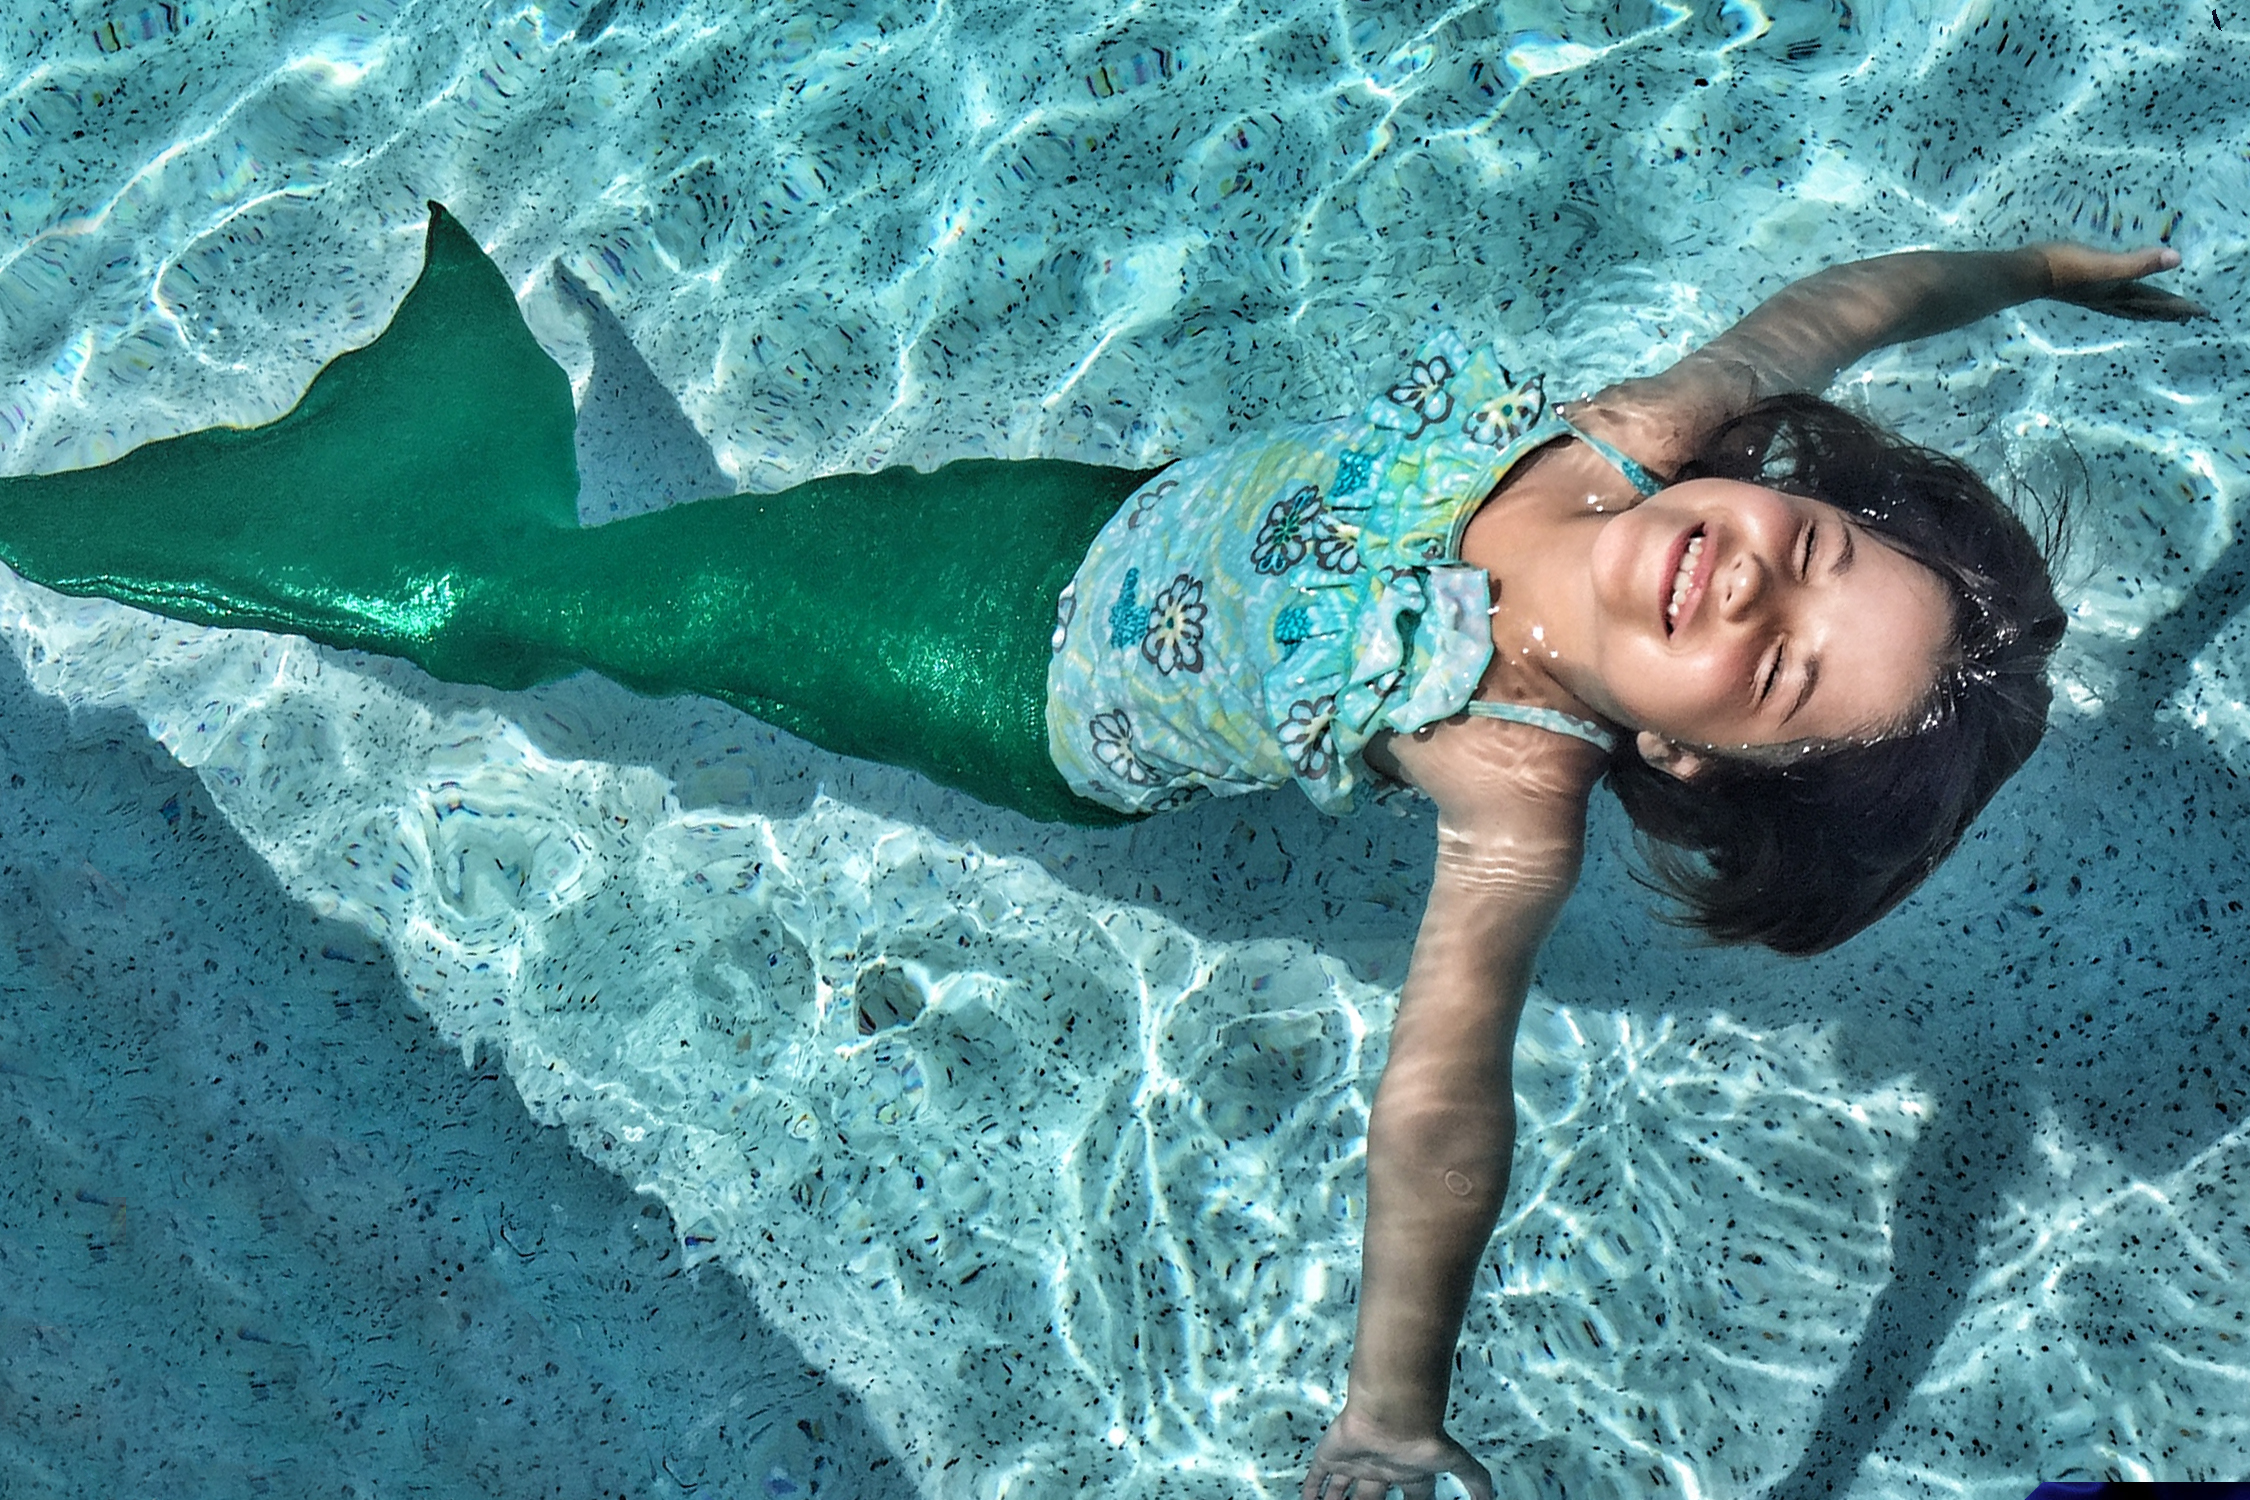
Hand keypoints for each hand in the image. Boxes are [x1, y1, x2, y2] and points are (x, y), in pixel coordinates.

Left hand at [1302, 1404, 1493, 1499]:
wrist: (1393, 1410)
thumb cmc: (1422, 1436)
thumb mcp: (1454, 1461)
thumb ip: (1474, 1479)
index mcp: (1408, 1471)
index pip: (1411, 1498)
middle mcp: (1382, 1467)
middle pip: (1373, 1498)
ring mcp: (1356, 1461)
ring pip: (1343, 1491)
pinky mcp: (1332, 1455)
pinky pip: (1316, 1477)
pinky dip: (1309, 1491)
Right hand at [2033, 243, 2208, 321]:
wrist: (2026, 273)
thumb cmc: (2065, 267)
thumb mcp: (2104, 264)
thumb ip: (2139, 262)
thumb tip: (2176, 258)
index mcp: (2117, 294)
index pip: (2155, 303)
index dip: (2179, 307)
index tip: (2202, 313)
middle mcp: (2108, 298)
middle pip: (2145, 309)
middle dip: (2166, 313)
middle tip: (2188, 317)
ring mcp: (2093, 294)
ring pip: (2128, 306)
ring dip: (2146, 309)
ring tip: (2158, 310)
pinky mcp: (2080, 285)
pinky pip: (2112, 297)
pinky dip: (2123, 299)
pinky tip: (2116, 293)